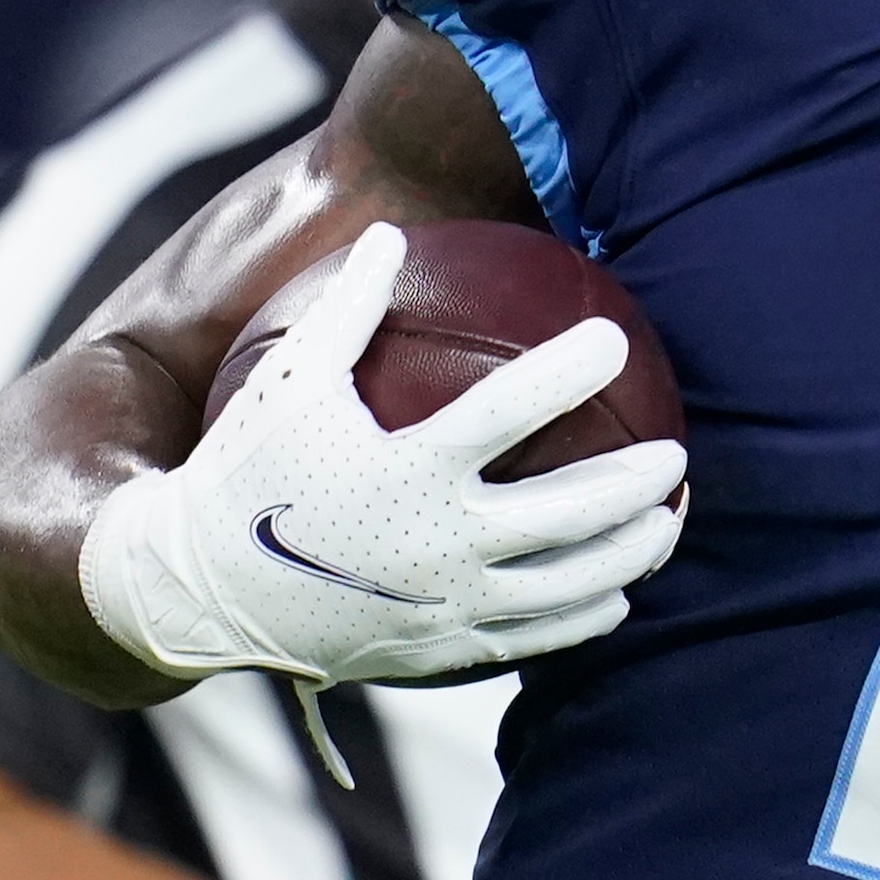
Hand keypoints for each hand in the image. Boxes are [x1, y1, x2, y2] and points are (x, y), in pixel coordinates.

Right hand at [76, 221, 686, 689]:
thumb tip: (388, 232)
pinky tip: (616, 598)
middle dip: (637, 483)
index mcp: (408, 469)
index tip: (613, 337)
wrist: (202, 592)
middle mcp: (439, 542)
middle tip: (677, 456)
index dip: (570, 369)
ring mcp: (447, 603)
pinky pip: (536, 638)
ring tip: (668, 527)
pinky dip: (586, 617)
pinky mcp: (442, 647)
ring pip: (569, 584)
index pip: (512, 411)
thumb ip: (345, 308)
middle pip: (571, 512)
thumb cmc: (246, 473)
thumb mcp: (287, 381)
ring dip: (630, 554)